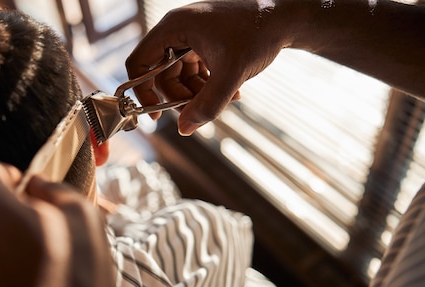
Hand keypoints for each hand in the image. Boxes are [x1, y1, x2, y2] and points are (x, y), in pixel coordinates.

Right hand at [126, 1, 294, 135]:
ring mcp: (192, 37)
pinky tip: (233, 93)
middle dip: (181, 97)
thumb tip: (184, 130)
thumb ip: (207, 105)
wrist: (285, 18)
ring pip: (181, 77)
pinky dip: (210, 86)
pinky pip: (196, 72)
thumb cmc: (257, 34)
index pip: (139, 61)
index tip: (156, 114)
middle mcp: (178, 30)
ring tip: (227, 99)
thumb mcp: (231, 75)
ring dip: (199, 95)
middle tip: (201, 110)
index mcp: (174, 27)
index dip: (143, 90)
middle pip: (162, 75)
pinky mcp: (205, 43)